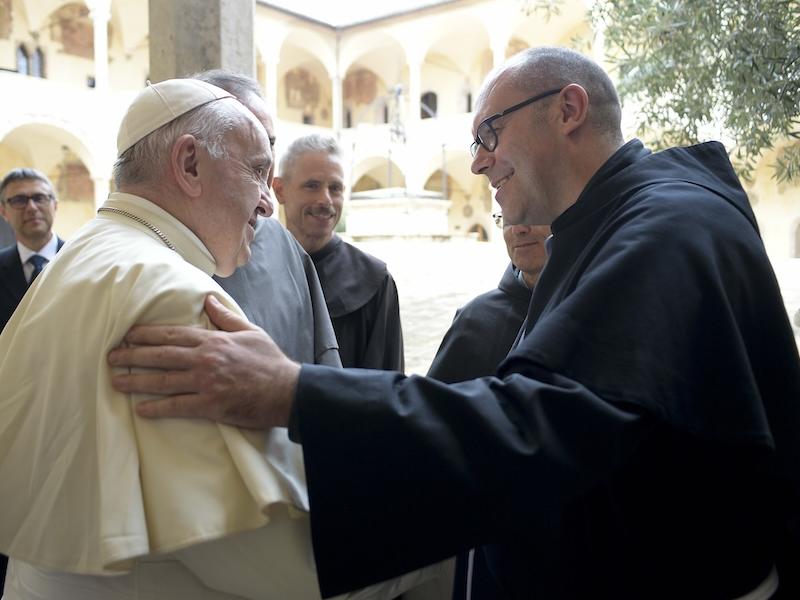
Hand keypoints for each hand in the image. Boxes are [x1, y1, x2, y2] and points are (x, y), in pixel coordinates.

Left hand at [108, 295, 298, 427]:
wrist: (287, 390)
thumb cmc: (270, 361)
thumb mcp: (250, 332)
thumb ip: (226, 317)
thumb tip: (208, 300)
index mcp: (213, 341)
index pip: (172, 334)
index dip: (146, 334)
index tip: (127, 334)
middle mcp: (204, 359)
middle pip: (160, 355)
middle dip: (132, 355)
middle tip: (110, 356)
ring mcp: (205, 383)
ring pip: (162, 381)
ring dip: (136, 381)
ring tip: (115, 381)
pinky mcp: (210, 405)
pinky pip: (177, 406)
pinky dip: (157, 408)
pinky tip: (141, 409)